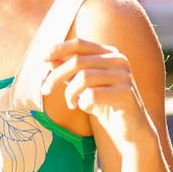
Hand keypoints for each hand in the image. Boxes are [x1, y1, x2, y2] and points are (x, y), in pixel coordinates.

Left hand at [41, 38, 156, 143]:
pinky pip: (93, 95)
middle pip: (78, 61)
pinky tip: (85, 108)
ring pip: (83, 78)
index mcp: (109, 52)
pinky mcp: (125, 93)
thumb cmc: (105, 102)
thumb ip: (69, 70)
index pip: (80, 44)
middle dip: (57, 75)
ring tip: (71, 103)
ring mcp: (123, 75)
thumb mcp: (84, 85)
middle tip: (46, 90)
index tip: (43, 58)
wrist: (130, 127)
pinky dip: (83, 103)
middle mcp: (118, 59)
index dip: (59, 48)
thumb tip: (49, 59)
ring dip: (70, 93)